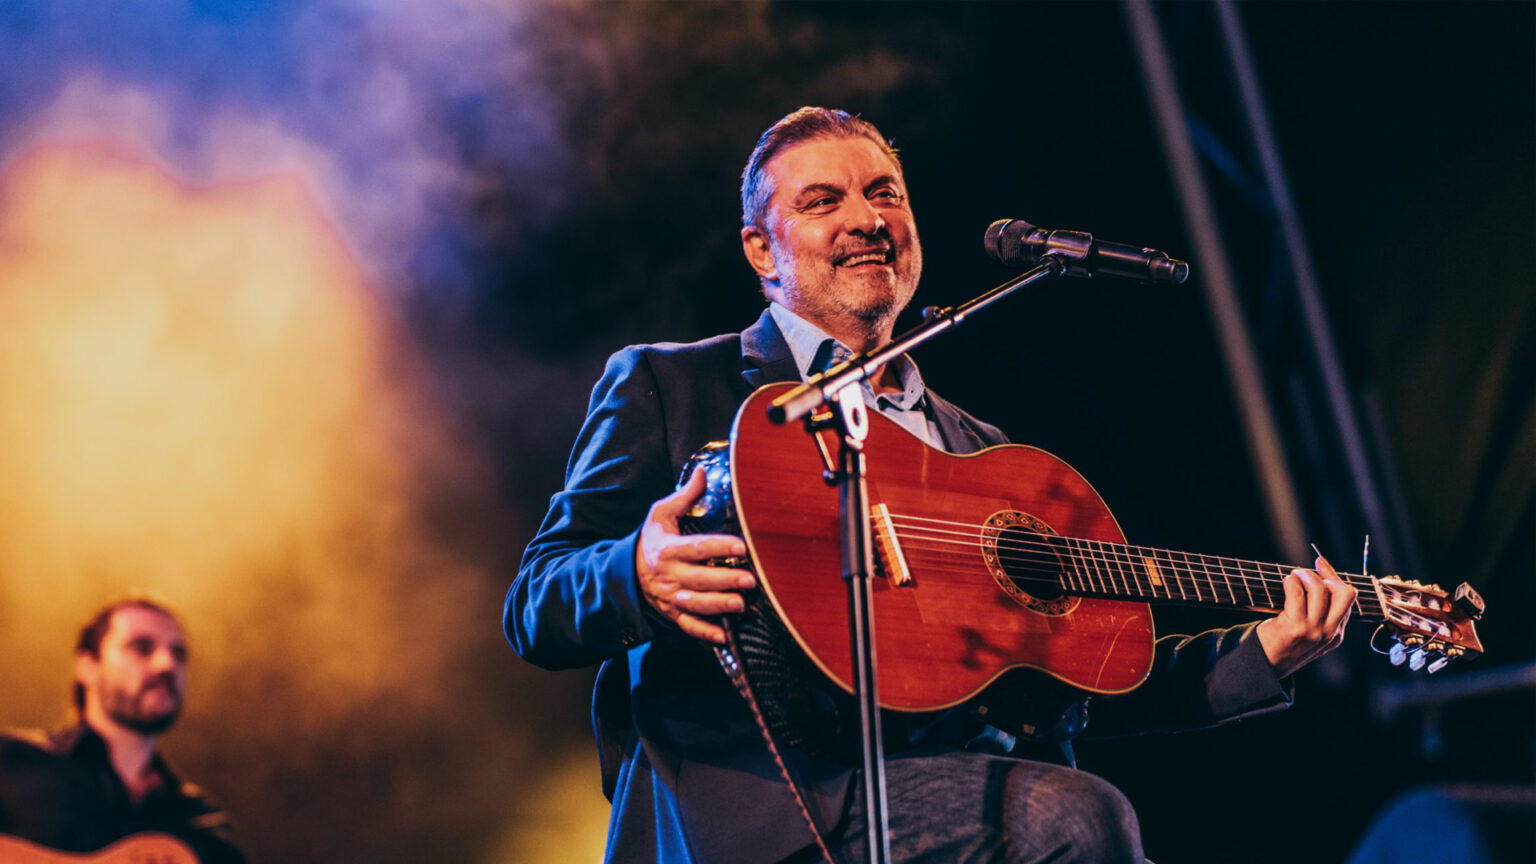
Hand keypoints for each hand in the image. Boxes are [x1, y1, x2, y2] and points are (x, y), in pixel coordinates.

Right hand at [635, 467, 754, 643]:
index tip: (742, 546)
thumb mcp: (661, 514)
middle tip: (750, 580)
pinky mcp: (673, 613)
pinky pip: (688, 626)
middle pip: (700, 578)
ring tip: (741, 605)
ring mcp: (671, 597)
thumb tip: (702, 470)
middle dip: (726, 580)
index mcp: (669, 549)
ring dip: (719, 606)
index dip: (719, 547)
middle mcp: (670, 575)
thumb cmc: (651, 540)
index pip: (697, 548)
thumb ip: (685, 496)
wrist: (627, 571)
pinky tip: (724, 636)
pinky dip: (705, 633)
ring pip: (696, 604)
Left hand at [1256, 554, 1356, 677]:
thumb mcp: (1311, 632)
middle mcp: (1330, 632)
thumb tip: (1319, 574)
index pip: (1347, 598)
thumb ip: (1319, 611)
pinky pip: (1297, 593)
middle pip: (1344, 593)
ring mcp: (1314, 631)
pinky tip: (1285, 584)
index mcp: (1336, 633)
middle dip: (1327, 576)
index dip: (1334, 577)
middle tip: (1306, 574)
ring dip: (1305, 576)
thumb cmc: (1284, 643)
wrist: (1266, 666)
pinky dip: (1291, 582)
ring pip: (1320, 589)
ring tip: (1293, 577)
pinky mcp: (1296, 627)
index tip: (1321, 564)